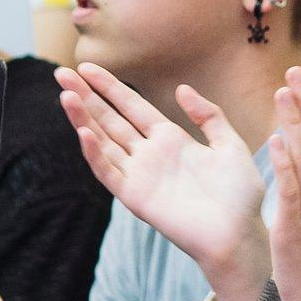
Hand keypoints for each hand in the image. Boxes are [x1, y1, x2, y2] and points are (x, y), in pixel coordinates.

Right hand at [58, 63, 268, 300]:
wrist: (238, 234)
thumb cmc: (239, 196)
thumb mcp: (229, 145)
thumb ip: (208, 116)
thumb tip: (181, 88)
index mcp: (171, 140)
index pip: (132, 106)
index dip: (110, 87)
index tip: (87, 67)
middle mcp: (150, 155)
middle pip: (110, 119)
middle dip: (86, 97)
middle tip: (61, 73)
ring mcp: (140, 176)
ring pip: (103, 142)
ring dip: (84, 120)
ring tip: (66, 94)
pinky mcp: (136, 198)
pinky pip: (110, 173)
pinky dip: (95, 154)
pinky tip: (84, 132)